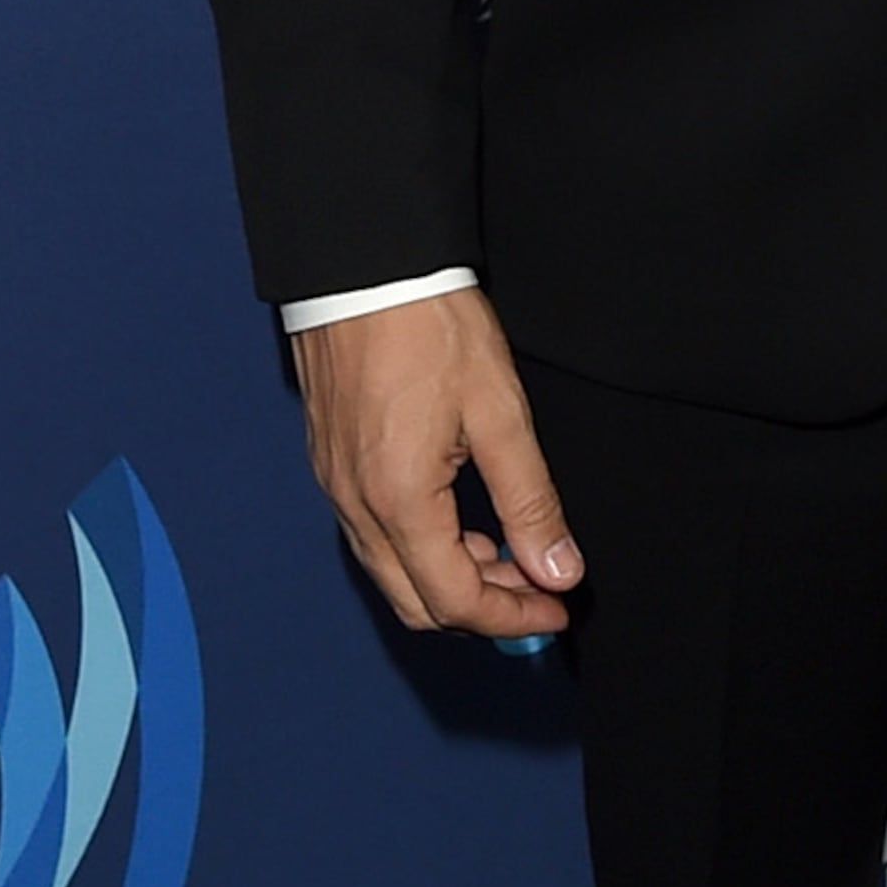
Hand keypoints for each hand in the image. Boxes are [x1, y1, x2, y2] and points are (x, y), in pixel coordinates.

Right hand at [290, 285, 582, 638]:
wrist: (361, 268)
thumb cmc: (425, 325)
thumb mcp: (500, 414)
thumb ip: (530, 501)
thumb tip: (556, 568)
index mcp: (399, 500)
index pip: (456, 600)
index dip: (512, 618)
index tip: (553, 609)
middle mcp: (356, 505)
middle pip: (416, 603)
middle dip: (481, 610)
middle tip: (535, 589)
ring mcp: (335, 486)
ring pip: (392, 572)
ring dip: (450, 580)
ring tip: (506, 551)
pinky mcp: (330, 464)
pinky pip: (373, 536)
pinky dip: (420, 549)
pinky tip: (459, 521)